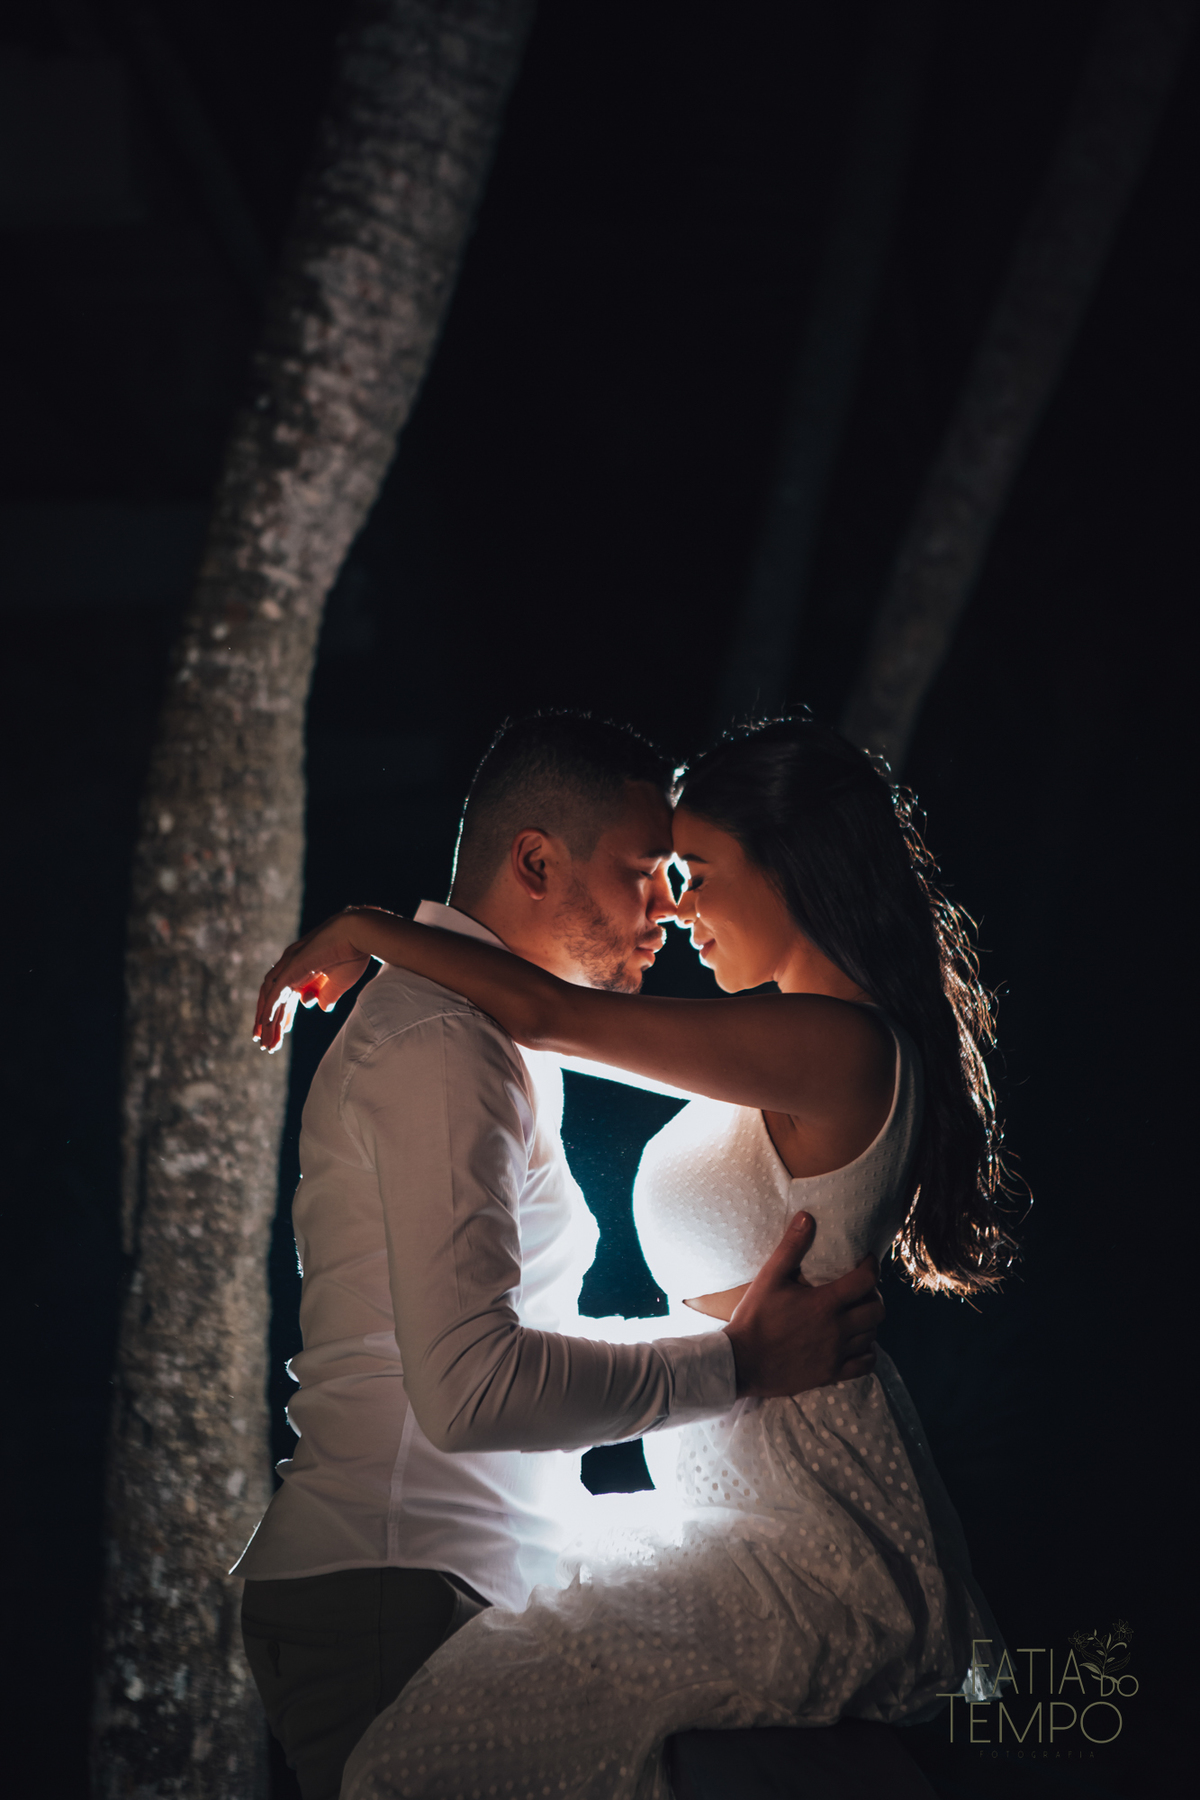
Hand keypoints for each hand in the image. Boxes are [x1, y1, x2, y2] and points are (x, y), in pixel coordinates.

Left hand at [253, 910, 375, 1051]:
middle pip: (274, 999)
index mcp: (303, 970)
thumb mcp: (339, 983)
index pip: (285, 997)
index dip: (283, 1017)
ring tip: (264, 1043)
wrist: (359, 934)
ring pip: (269, 997)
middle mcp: (291, 966)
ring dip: (265, 1021)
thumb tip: (319, 1006)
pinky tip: (266, 1025)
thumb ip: (328, 995)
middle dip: (270, 1023)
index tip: (283, 1034)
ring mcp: (289, 964)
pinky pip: (274, 991)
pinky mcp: (291, 966)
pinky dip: (268, 1009)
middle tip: (267, 1046)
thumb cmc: (353, 954)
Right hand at [724, 1212, 883, 1396]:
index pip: (866, 1280)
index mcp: (824, 1303)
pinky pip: (865, 1364)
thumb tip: (807, 1217)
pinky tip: (855, 1343)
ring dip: (869, 1323)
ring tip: (856, 1314)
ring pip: (872, 1336)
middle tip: (862, 1290)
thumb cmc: (754, 1317)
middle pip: (877, 1310)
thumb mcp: (769, 1277)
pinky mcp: (831, 1374)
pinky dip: (867, 1352)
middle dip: (874, 1296)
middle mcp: (837, 1329)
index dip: (872, 1266)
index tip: (866, 1260)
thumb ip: (791, 1247)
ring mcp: (836, 1354)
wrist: (742, 1362)